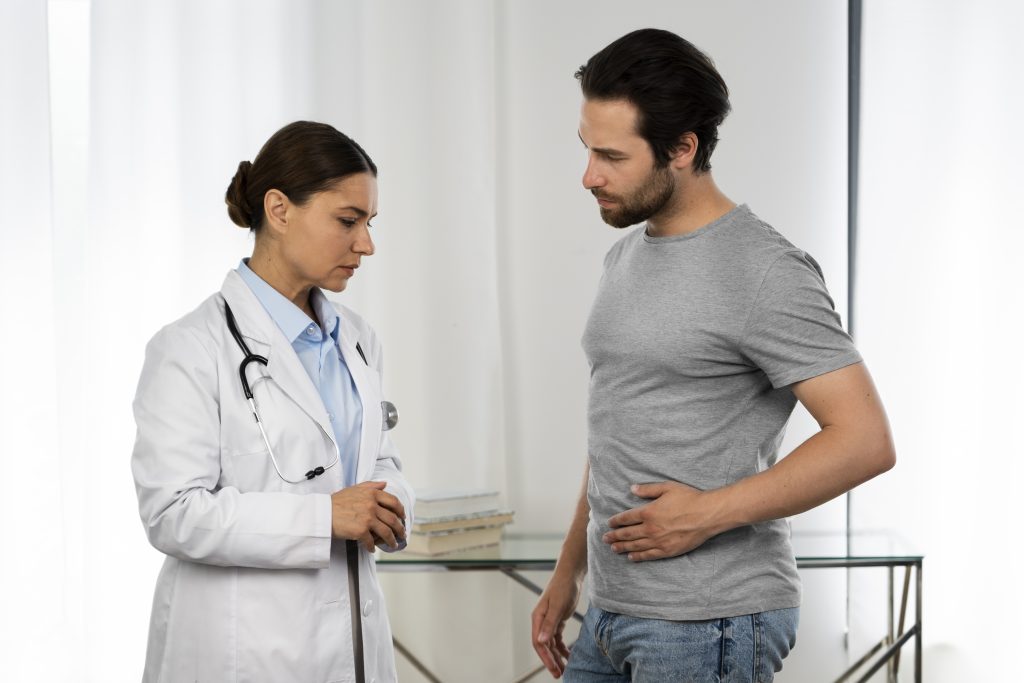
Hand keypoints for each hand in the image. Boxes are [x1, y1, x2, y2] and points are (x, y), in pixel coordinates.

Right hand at [331, 481, 406, 550]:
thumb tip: (384, 484)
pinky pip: (371, 541)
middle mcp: (372, 505)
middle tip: (401, 534)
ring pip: (386, 532)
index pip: (394, 502)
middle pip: (393, 519)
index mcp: (372, 494)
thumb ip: (371, 485)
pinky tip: (372, 548)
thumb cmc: (336, 502)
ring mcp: (367, 518)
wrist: (322, 513)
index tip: (402, 517)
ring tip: (392, 544)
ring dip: (391, 540)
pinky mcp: (361, 531)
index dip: (401, 511)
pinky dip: (372, 547)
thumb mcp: (354, 488)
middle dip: (400, 529)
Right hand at [531, 572, 580, 678]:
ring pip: (551, 644)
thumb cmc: (563, 587)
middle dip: (551, 661)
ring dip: (557, 657)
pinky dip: (562, 648)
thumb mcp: (557, 606)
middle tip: (559, 674)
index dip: (545, 657)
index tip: (554, 668)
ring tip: (564, 669)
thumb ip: (549, 624)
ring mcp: (549, 621)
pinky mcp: (557, 620)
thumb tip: (541, 642)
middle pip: (544, 646)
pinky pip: (558, 639)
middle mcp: (541, 621)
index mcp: (537, 618)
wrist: (571, 575)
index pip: (538, 643)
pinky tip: (568, 656)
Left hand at [603, 481, 720, 561]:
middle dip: (615, 536)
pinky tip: (631, 557)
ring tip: (613, 549)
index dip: (616, 521)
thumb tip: (632, 488)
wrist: (707, 515)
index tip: (609, 524)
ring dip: (622, 547)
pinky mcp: (668, 550)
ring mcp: (658, 541)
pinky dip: (638, 556)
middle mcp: (650, 528)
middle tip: (605, 538)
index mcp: (648, 512)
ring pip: (635, 546)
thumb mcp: (667, 488)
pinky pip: (649, 555)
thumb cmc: (689, 498)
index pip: (626, 518)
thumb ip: (648, 489)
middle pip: (627, 534)